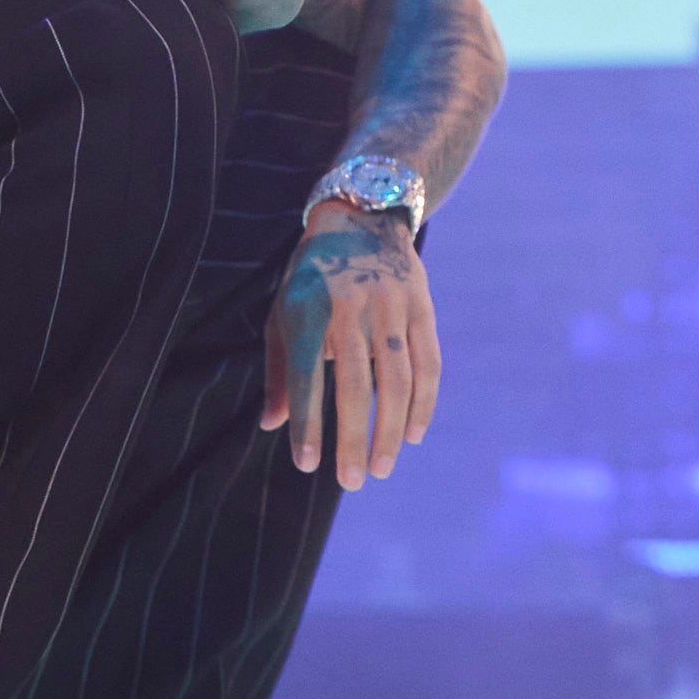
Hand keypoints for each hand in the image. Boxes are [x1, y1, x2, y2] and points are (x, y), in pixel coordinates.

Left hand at [263, 200, 441, 487]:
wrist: (363, 216)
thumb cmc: (312, 278)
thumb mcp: (283, 313)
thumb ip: (278, 371)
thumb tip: (271, 425)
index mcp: (308, 310)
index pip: (306, 377)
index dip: (307, 423)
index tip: (307, 465)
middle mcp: (350, 308)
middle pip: (355, 386)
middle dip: (353, 439)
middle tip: (352, 482)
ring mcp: (390, 306)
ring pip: (397, 381)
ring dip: (390, 430)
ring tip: (381, 467)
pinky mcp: (421, 307)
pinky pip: (427, 363)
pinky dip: (422, 403)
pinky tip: (411, 434)